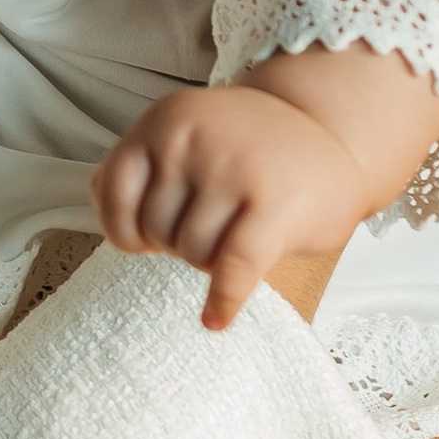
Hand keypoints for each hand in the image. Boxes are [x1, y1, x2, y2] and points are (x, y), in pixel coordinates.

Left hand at [96, 85, 369, 330]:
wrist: (335, 132)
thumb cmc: (252, 148)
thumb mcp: (189, 132)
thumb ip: (142, 162)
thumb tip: (103, 207)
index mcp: (166, 119)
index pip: (112, 193)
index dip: (126, 230)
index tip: (148, 241)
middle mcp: (194, 137)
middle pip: (157, 230)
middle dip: (181, 243)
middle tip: (215, 229)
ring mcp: (234, 168)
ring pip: (193, 253)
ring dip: (211, 264)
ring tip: (238, 240)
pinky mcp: (275, 206)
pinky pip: (232, 270)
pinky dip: (223, 301)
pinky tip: (216, 319)